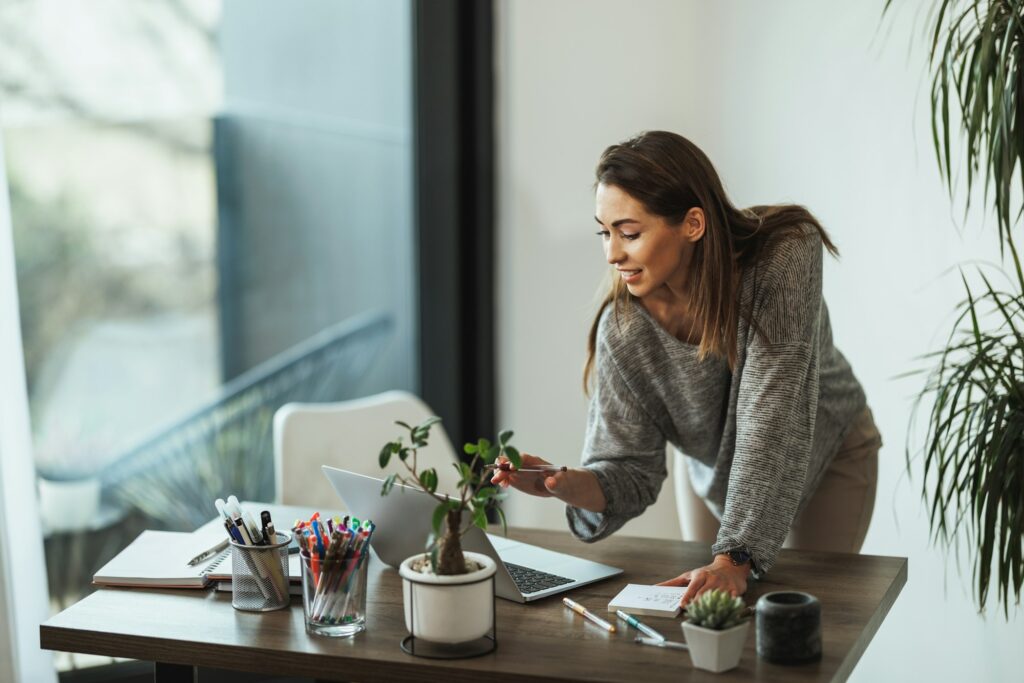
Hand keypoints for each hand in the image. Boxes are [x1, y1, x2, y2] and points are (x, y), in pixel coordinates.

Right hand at [490, 454, 606, 511]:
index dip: (516, 461)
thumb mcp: (563, 483)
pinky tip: (503, 485)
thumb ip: (556, 483)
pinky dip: (503, 480)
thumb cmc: (565, 481)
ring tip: (496, 482)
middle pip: (511, 461)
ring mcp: (521, 471)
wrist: (564, 485)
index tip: (510, 467)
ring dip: (500, 474)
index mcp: (537, 462)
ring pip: (507, 469)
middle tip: (497, 477)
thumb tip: (550, 482)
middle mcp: (526, 464)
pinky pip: (508, 477)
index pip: (524, 458)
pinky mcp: (519, 479)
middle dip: (503, 467)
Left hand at [656, 554, 748, 606]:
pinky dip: (727, 606)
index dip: (688, 596)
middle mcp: (712, 580)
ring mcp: (724, 585)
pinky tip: (723, 612)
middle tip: (692, 612)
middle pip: (704, 594)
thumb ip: (673, 583)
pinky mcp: (735, 591)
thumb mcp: (690, 575)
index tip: (683, 604)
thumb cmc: (706, 572)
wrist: (730, 566)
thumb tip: (655, 588)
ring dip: (710, 607)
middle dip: (698, 603)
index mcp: (701, 576)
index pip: (693, 587)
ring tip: (705, 615)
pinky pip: (731, 600)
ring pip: (717, 598)